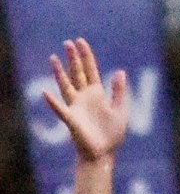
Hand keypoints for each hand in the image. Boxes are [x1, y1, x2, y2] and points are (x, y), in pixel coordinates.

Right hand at [43, 39, 128, 162]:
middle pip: (76, 73)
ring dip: (59, 73)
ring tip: (54, 58)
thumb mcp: (120, 110)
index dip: (86, 56)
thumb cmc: (112, 133)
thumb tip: (120, 71)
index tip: (80, 41)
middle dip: (73, 58)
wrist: (104, 152)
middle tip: (67, 42)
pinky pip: (60, 109)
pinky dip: (53, 102)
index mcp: (97, 94)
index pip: (90, 70)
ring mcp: (76, 107)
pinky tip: (46, 93)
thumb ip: (119, 92)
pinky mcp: (71, 119)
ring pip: (66, 86)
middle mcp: (84, 97)